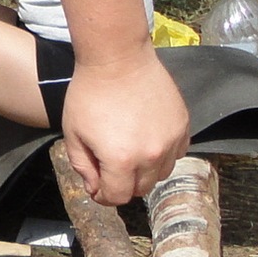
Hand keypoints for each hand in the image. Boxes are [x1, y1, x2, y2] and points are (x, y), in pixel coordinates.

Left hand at [57, 49, 189, 206]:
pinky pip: (177, 154)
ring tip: (129, 153)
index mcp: (121, 160)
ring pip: (161, 174)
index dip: (104, 196)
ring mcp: (171, 140)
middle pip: (140, 189)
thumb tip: (96, 188)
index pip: (117, 197)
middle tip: (110, 169)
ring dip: (145, 172)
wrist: (118, 59)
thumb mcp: (74, 134)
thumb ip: (83, 167)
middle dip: (123, 184)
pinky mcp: (183, 125)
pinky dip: (163, 155)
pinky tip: (147, 141)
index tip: (97, 186)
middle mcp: (151, 155)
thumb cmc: (90, 94)